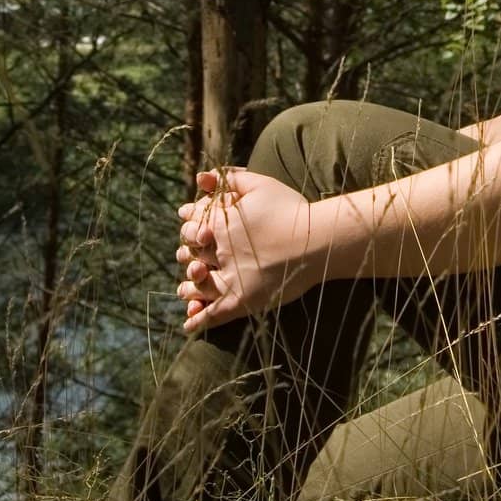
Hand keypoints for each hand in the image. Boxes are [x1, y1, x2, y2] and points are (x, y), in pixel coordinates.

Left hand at [176, 167, 318, 332]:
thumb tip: (200, 176)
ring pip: (198, 285)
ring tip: (184, 289)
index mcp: (220, 225)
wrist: (316, 241)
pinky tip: (189, 325)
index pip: (191, 226)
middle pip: (190, 255)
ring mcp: (229, 279)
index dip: (188, 225)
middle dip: (186, 253)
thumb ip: (229, 179)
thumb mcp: (261, 185)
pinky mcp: (241, 302)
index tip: (188, 225)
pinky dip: (198, 321)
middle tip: (186, 255)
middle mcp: (219, 253)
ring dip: (188, 286)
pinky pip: (212, 316)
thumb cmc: (291, 210)